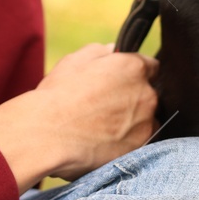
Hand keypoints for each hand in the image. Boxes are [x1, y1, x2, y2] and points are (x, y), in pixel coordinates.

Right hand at [0, 43, 159, 191]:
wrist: (47, 135)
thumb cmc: (58, 95)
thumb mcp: (75, 61)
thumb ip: (101, 52)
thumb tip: (112, 50)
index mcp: (133, 68)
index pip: (151, 67)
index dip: (135, 74)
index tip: (122, 82)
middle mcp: (146, 94)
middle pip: (149, 94)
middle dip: (134, 97)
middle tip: (106, 106)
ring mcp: (145, 124)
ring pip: (146, 120)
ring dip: (133, 121)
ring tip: (105, 126)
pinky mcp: (139, 149)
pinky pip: (140, 142)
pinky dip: (128, 141)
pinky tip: (105, 141)